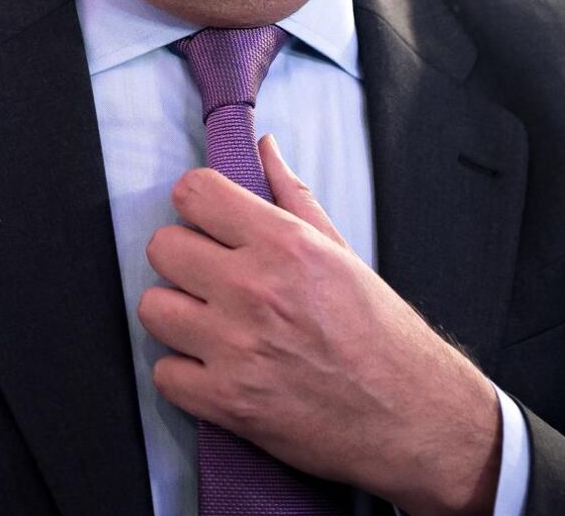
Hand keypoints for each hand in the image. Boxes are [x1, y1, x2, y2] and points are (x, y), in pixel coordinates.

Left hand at [138, 135, 503, 515]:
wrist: (412, 416)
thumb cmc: (381, 335)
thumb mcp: (341, 252)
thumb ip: (294, 197)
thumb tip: (263, 148)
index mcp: (285, 244)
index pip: (193, 192)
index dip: (197, 206)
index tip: (208, 223)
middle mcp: (255, 289)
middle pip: (162, 248)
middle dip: (183, 261)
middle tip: (210, 278)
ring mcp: (236, 348)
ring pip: (152, 309)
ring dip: (177, 317)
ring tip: (211, 326)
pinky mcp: (227, 402)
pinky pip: (163, 374)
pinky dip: (185, 375)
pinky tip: (215, 369)